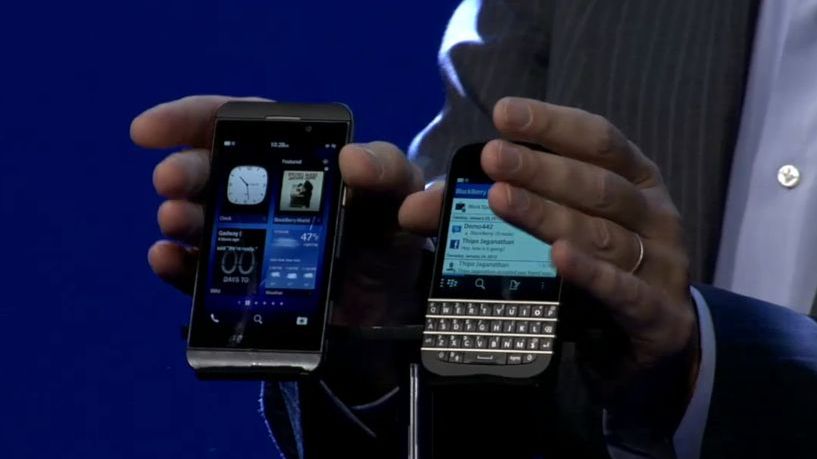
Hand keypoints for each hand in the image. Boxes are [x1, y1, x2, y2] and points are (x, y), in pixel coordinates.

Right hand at [131, 95, 427, 326]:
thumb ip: (386, 169)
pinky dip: (181, 269)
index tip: (150, 130)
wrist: (395, 300)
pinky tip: (167, 259)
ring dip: (181, 219)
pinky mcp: (246, 286)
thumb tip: (351, 160)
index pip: (234, 126)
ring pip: (200, 224)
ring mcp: (249, 241)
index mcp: (290, 158)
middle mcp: (260, 195)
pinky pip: (204, 278)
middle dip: (184, 171)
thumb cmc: (392, 231)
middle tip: (169, 181)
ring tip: (176, 220)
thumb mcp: (399, 192)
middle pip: (210, 174)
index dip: (189, 119)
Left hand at [400, 97, 697, 432]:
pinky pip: (622, 290)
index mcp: (633, 180)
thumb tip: (413, 208)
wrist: (656, 345)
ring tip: (502, 199)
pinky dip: (590, 273)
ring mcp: (661, 263)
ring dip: (549, 215)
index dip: (552, 124)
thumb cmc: (598, 268)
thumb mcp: (555, 228)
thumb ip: (488, 210)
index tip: (504, 113)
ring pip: (601, 233)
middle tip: (493, 157)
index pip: (597, 139)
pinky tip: (557, 258)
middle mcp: (652, 213)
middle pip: (595, 184)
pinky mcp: (659, 314)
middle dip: (541, 169)